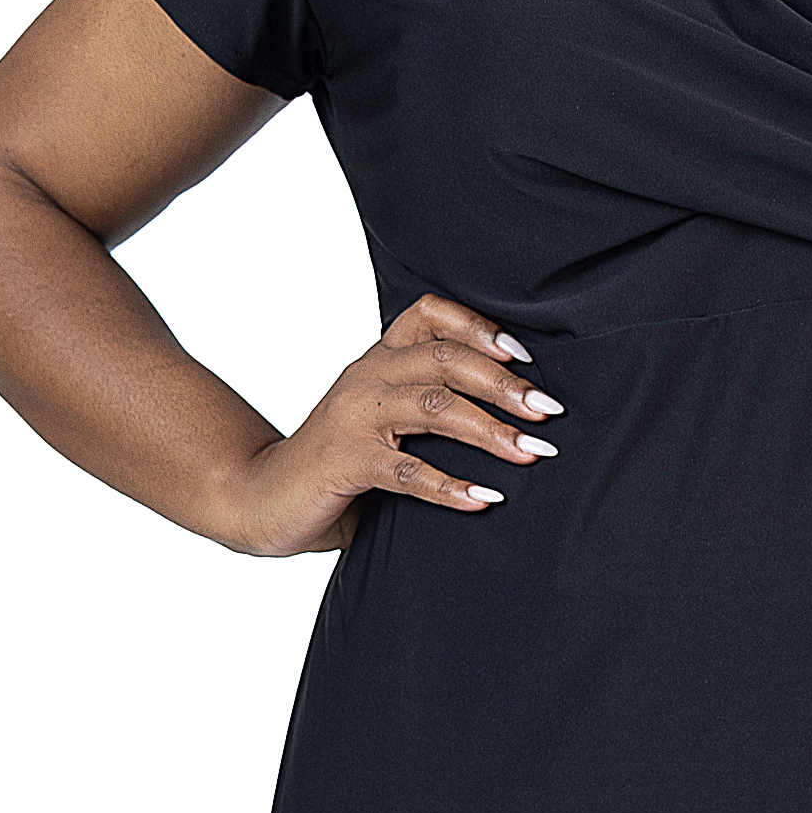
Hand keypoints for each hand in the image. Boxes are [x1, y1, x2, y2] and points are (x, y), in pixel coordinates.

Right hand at [210, 294, 561, 555]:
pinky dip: (451, 486)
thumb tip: (516, 415)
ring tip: (532, 451)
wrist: (263, 496)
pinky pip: (408, 472)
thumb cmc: (337, 460)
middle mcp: (367, 376)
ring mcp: (355, 417)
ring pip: (435, 407)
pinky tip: (484, 498)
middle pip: (446, 359)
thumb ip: (430, 406)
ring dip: (491, 430)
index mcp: (379, 358)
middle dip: (505, 385)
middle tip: (548, 412)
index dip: (480, 326)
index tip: (525, 356)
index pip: (430, 314)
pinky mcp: (346, 462)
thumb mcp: (383, 418)